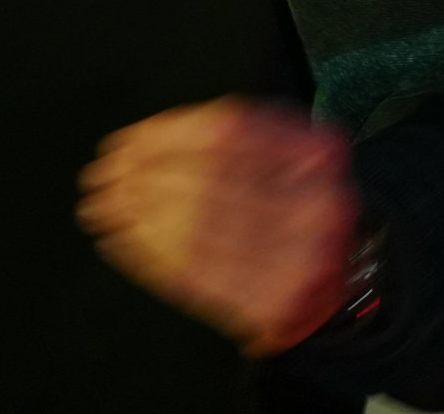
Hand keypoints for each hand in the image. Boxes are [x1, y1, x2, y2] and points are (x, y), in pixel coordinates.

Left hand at [76, 95, 359, 354]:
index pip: (221, 138)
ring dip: (136, 222)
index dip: (161, 140)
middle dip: (140, 183)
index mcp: (317, 155)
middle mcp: (318, 208)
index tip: (118, 146)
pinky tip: (117, 243)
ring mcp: (302, 262)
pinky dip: (151, 261)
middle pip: (204, 189)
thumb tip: (128, 147)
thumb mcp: (272, 144)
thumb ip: (214, 138)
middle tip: (97, 180)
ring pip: (197, 237)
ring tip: (98, 210)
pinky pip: (201, 282)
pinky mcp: (277, 305)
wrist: (345, 269)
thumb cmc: (289, 193)